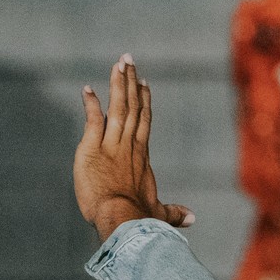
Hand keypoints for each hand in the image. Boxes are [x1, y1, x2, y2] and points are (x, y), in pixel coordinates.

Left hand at [75, 54, 193, 242]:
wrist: (123, 217)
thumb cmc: (141, 218)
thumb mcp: (159, 213)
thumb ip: (174, 213)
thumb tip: (192, 219)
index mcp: (142, 156)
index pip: (144, 122)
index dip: (144, 101)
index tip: (144, 84)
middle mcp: (129, 145)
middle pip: (132, 107)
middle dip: (131, 82)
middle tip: (128, 60)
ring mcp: (111, 144)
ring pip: (118, 107)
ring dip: (118, 84)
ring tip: (117, 64)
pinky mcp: (92, 147)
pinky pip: (93, 120)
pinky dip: (90, 103)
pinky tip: (87, 89)